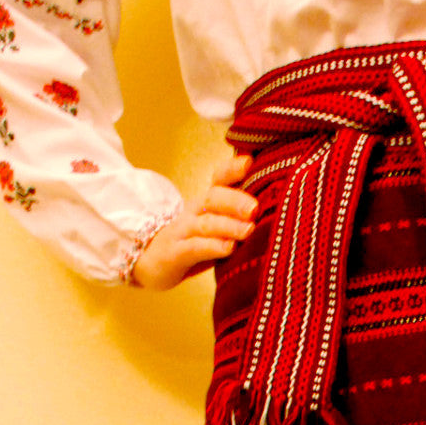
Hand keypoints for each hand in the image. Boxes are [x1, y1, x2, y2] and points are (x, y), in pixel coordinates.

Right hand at [131, 153, 256, 289]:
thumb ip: (238, 219)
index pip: (218, 179)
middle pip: (213, 198)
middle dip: (235, 200)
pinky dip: (212, 247)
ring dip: (229, 225)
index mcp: (205, 203)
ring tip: (249, 229)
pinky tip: (228, 248)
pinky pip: (194, 247)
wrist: (150, 262)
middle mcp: (193, 213)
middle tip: (255, 208)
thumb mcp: (215, 227)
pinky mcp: (175, 253)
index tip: (249, 162)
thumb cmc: (192, 244)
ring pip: (206, 223)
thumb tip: (275, 212)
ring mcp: (182, 232)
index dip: (231, 169)